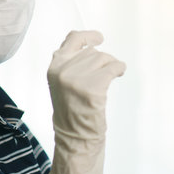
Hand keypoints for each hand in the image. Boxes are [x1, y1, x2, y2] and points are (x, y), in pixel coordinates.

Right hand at [47, 30, 125, 173]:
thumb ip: (69, 63)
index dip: (88, 36)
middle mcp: (63, 70)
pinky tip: (119, 74)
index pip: (72, 40)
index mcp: (54, 67)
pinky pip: (113, 67)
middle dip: (103, 61)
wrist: (75, 137)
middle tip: (104, 75)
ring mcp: (76, 79)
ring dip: (111, 66)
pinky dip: (119, 69)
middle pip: (93, 52)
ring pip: (104, 58)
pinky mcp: (92, 88)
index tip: (99, 38)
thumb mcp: (62, 83)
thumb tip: (86, 43)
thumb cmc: (72, 110)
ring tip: (109, 79)